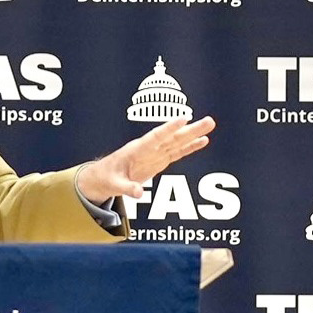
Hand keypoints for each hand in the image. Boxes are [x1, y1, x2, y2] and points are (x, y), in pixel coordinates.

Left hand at [76, 116, 215, 204]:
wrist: (102, 177)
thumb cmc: (106, 178)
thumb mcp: (113, 185)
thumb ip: (127, 188)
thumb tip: (139, 193)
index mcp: (136, 151)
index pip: (155, 138)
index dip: (169, 129)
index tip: (183, 119)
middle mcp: (148, 149)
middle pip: (172, 137)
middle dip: (190, 130)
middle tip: (209, 121)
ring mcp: (155, 153)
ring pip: (177, 142)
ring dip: (193, 134)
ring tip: (210, 125)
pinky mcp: (159, 160)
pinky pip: (177, 152)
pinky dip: (190, 147)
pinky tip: (203, 140)